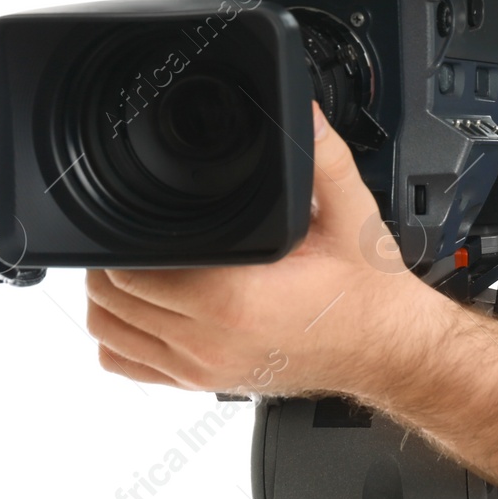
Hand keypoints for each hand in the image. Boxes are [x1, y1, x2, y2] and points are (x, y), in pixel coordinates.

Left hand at [85, 102, 431, 397]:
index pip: (135, 271)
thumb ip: (323, 159)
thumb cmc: (368, 293)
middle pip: (112, 301)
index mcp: (234, 299)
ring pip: (111, 335)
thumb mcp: (352, 214)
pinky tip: (144, 309)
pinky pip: (131, 367)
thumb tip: (303, 114)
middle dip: (114, 262)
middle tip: (136, 232)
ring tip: (135, 265)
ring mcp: (203, 369)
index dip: (125, 239)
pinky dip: (122, 338)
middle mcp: (210, 341)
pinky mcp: (205, 384)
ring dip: (110, 299)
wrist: (387, 347)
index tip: (141, 215)